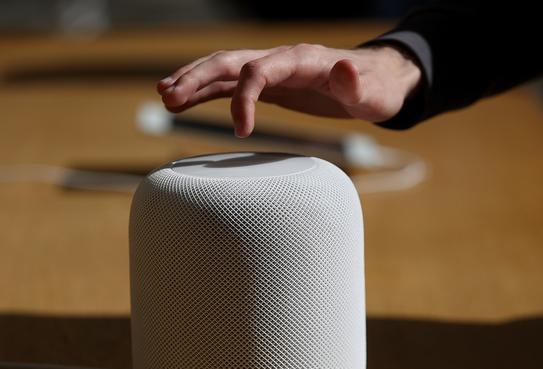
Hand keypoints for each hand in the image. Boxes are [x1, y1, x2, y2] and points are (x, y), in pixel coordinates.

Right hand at [157, 44, 420, 136]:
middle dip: (198, 77)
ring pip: (225, 71)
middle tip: (168, 96)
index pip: (260, 69)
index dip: (245, 96)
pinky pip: (232, 85)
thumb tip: (343, 68)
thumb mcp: (373, 92)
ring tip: (164, 96)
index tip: (241, 131)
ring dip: (194, 82)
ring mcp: (273, 71)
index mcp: (302, 60)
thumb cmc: (376, 89)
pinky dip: (208, 92)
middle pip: (231, 61)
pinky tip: (186, 102)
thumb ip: (356, 84)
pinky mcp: (271, 85)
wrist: (377, 81)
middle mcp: (281, 60)